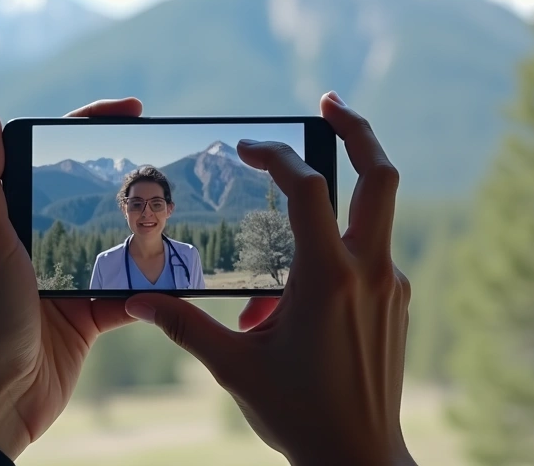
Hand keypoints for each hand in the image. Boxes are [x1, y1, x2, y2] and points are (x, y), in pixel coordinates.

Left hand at [0, 98, 141, 459]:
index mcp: (8, 218)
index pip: (49, 153)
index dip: (89, 123)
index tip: (132, 108)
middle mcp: (34, 244)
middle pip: (88, 191)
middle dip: (127, 169)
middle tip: (165, 153)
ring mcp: (62, 279)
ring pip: (113, 241)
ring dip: (144, 227)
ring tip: (178, 208)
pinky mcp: (85, 315)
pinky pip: (127, 291)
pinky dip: (150, 284)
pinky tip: (177, 270)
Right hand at [124, 92, 415, 465]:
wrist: (361, 461)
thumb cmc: (299, 416)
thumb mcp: (234, 368)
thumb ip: (184, 324)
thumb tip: (135, 300)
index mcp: (328, 278)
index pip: (307, 188)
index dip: (274, 157)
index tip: (245, 149)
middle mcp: (370, 272)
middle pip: (381, 175)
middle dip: (358, 130)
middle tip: (328, 103)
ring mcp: (392, 286)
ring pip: (376, 214)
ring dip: (337, 200)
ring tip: (279, 246)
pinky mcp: (398, 304)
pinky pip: (369, 256)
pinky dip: (336, 252)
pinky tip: (297, 295)